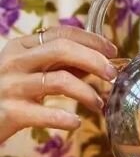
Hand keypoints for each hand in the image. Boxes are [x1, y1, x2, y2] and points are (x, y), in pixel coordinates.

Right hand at [0, 26, 117, 142]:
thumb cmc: (6, 93)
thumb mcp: (30, 72)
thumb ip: (60, 64)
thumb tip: (97, 60)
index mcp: (21, 46)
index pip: (62, 33)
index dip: (91, 39)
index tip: (112, 50)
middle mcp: (15, 61)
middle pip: (62, 50)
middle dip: (94, 60)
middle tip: (112, 74)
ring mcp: (10, 86)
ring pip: (59, 80)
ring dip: (86, 92)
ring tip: (98, 103)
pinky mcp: (8, 112)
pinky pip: (44, 113)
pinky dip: (64, 118)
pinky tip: (76, 123)